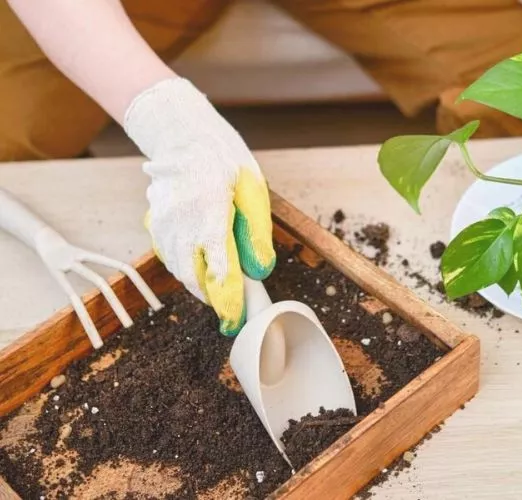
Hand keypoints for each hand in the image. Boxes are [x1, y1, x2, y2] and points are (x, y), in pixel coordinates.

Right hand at [125, 78, 275, 334]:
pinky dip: (183, 265)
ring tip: (217, 290)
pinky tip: (199, 264)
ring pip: (177, 268)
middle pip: (193, 277)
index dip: (230, 300)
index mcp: (210, 217)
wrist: (185, 135)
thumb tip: (259, 271)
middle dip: (211, 298)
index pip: (220, 272)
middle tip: (229, 310)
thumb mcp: (253, 193)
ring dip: (196, 283)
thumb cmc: (225, 161)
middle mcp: (181, 224)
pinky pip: (167, 254)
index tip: (237, 317)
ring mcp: (163, 222)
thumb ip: (256, 235)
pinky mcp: (154, 220)